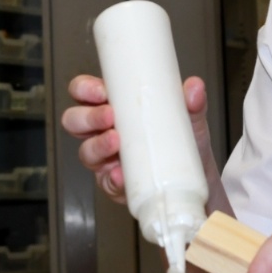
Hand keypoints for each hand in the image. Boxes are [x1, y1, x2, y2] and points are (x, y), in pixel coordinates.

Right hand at [62, 74, 214, 202]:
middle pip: (74, 121)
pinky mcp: (114, 184)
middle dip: (88, 117)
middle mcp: (103, 132)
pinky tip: (121, 175)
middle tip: (109, 116)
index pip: (84, 92)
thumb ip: (192, 103)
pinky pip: (106, 182)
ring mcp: (106, 159)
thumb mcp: (189, 118)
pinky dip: (112, 178)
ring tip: (116, 143)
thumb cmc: (181, 142)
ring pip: (85, 152)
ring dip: (97, 146)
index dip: (84, 89)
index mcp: (114, 107)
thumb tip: (195, 88)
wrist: (196, 179)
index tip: (101, 91)